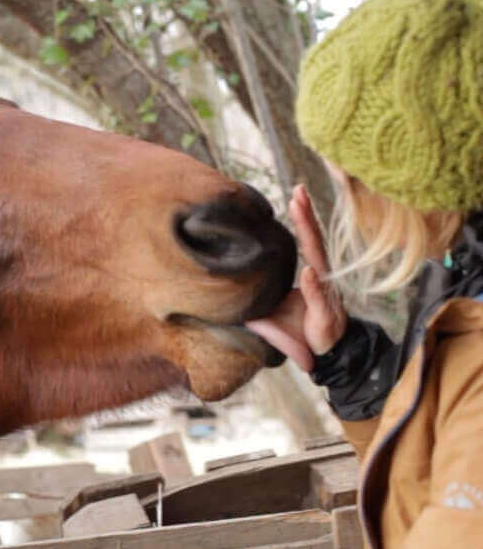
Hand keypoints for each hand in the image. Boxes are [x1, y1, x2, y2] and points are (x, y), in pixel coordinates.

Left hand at [245, 185, 346, 371]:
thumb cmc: (300, 331)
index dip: (303, 218)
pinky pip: (318, 298)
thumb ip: (255, 299)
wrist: (322, 358)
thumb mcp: (271, 312)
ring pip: (319, 262)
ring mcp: (326, 296)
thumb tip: (222, 293)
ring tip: (301, 213)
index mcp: (313, 275)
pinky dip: (313, 285)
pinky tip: (307, 272)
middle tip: (299, 190)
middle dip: (307, 216)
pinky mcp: (324, 316)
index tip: (296, 194)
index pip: (308, 241)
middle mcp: (322, 280)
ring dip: (310, 236)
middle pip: (315, 242)